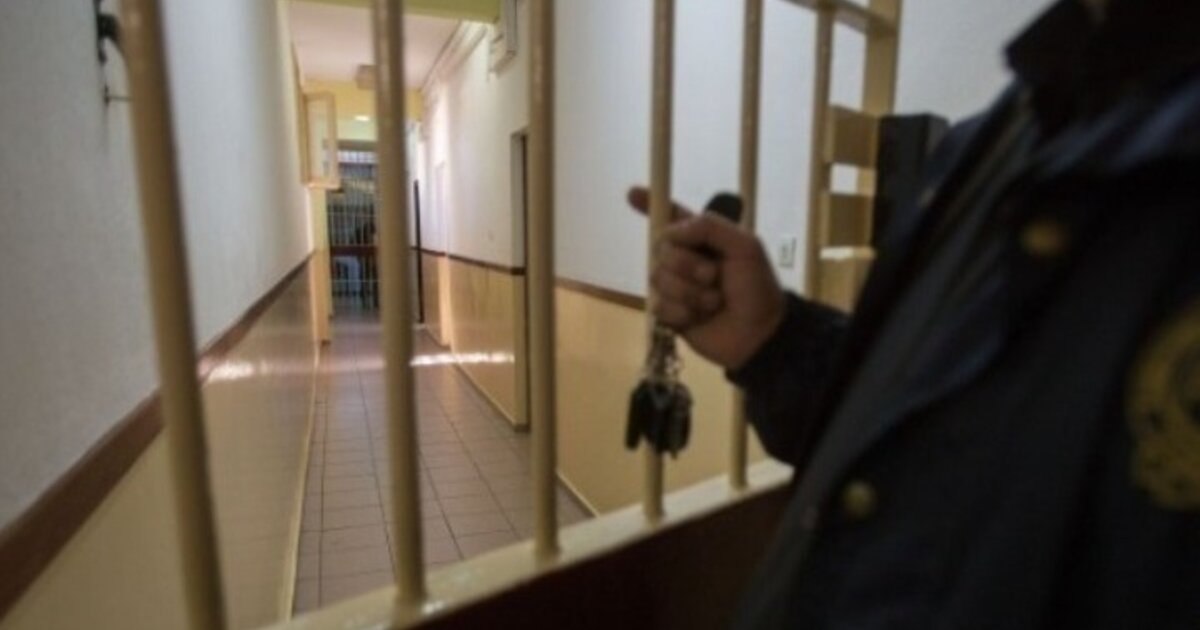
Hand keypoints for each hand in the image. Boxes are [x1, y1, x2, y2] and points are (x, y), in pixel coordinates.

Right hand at [627, 187, 785, 370]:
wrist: (759, 332)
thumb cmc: (756, 287)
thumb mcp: (745, 247)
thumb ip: (711, 227)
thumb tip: (674, 229)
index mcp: (700, 238)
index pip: (670, 215)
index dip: (649, 202)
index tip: (632, 193)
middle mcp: (681, 258)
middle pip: (661, 248)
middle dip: (688, 264)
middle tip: (714, 276)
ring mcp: (672, 286)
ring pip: (658, 278)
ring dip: (691, 292)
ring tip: (714, 302)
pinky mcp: (668, 314)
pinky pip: (659, 305)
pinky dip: (683, 312)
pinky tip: (699, 317)